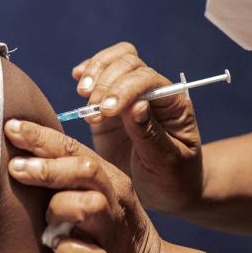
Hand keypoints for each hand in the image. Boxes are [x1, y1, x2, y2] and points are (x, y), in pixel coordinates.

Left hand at [4, 119, 161, 252]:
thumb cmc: (98, 225)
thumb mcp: (89, 193)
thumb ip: (63, 172)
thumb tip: (13, 146)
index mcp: (106, 177)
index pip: (72, 149)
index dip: (40, 137)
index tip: (10, 128)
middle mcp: (112, 200)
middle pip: (84, 171)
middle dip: (47, 168)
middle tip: (15, 167)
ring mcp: (111, 232)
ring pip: (88, 206)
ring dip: (59, 208)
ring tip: (48, 219)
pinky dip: (64, 249)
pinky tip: (55, 248)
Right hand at [72, 42, 202, 214]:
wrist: (163, 192)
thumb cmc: (173, 179)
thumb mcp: (166, 163)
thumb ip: (151, 135)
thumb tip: (137, 105)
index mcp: (173, 103)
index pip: (149, 79)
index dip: (126, 89)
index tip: (108, 112)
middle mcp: (152, 92)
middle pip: (129, 63)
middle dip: (107, 82)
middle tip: (94, 112)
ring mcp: (129, 96)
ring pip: (115, 61)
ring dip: (95, 72)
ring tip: (83, 94)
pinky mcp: (108, 106)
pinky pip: (99, 76)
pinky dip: (87, 72)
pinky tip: (77, 80)